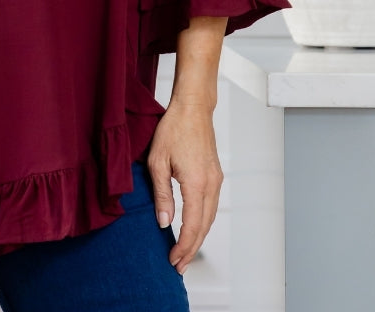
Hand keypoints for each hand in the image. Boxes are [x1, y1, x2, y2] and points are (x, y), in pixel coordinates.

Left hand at [146, 100, 222, 274]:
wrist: (192, 108)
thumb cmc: (173, 128)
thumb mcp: (158, 162)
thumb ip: (162, 194)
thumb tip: (164, 223)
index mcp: (196, 182)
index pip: (192, 225)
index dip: (183, 246)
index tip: (173, 260)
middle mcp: (211, 184)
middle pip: (204, 226)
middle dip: (192, 248)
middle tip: (179, 265)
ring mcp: (216, 179)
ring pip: (210, 217)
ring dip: (199, 237)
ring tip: (185, 252)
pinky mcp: (215, 175)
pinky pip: (211, 205)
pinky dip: (203, 222)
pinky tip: (193, 227)